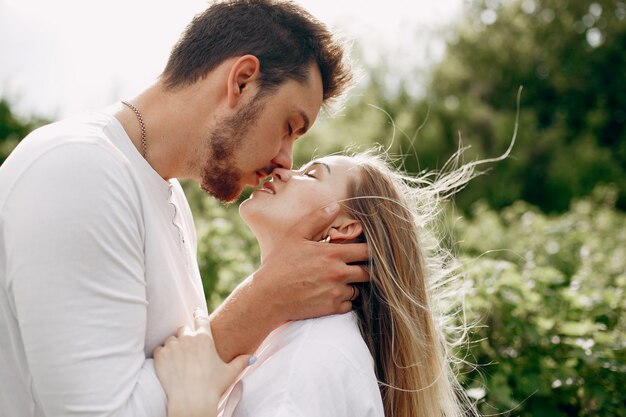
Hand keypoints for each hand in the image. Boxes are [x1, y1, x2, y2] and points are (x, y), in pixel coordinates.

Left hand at [153, 311, 251, 416]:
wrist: (191, 402)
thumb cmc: (212, 387)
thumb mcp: (229, 373)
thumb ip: (241, 362)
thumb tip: (252, 358)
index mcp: (205, 338)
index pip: (200, 318)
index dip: (198, 314)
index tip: (196, 311)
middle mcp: (188, 338)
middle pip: (183, 329)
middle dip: (185, 337)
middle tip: (188, 351)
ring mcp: (173, 346)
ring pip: (171, 339)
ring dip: (174, 346)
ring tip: (178, 360)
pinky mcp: (160, 356)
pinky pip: (159, 349)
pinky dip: (162, 355)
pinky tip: (168, 364)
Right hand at [256, 203, 368, 320]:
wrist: (268, 296)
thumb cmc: (279, 264)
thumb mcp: (295, 235)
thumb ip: (317, 219)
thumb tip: (335, 205)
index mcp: (333, 253)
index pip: (367, 251)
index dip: (368, 250)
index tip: (363, 250)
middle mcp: (338, 273)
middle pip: (368, 272)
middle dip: (364, 269)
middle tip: (354, 267)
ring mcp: (336, 292)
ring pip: (359, 289)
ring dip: (353, 285)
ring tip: (338, 281)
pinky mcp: (332, 308)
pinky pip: (349, 305)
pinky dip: (344, 301)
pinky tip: (330, 294)